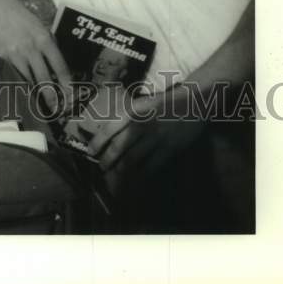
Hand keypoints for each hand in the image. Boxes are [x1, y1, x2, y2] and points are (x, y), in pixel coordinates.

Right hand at [0, 0, 71, 98]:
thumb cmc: (19, 17)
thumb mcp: (38, 27)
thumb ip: (47, 44)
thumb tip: (56, 67)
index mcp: (44, 39)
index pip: (59, 65)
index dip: (66, 83)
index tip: (69, 95)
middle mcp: (31, 47)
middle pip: (43, 78)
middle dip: (50, 96)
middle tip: (54, 109)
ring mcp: (14, 53)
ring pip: (26, 80)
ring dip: (32, 95)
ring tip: (37, 107)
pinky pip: (9, 76)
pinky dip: (14, 86)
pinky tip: (17, 95)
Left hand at [78, 90, 204, 172]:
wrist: (193, 102)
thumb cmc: (164, 102)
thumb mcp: (142, 103)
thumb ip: (126, 116)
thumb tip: (107, 133)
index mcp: (134, 111)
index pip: (109, 129)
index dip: (97, 143)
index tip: (90, 152)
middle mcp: (142, 125)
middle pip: (118, 148)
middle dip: (107, 161)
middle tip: (101, 169)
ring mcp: (156, 139)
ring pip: (132, 161)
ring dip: (120, 172)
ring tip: (113, 178)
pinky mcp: (169, 150)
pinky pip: (150, 167)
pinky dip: (140, 176)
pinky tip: (134, 181)